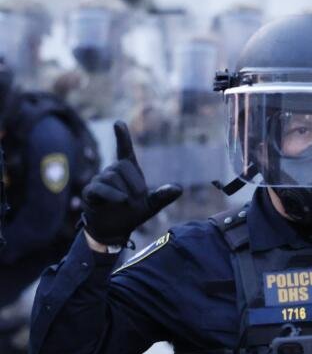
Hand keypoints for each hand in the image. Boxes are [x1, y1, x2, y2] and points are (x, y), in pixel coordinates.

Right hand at [81, 121, 180, 245]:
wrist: (114, 230)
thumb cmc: (132, 213)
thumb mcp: (151, 206)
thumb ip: (163, 196)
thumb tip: (179, 188)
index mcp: (127, 171)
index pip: (124, 150)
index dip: (122, 137)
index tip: (118, 123)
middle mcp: (112, 172)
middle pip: (122, 166)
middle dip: (134, 183)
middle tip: (138, 197)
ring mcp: (99, 180)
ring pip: (111, 177)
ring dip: (124, 192)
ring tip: (126, 203)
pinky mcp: (90, 192)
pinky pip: (100, 188)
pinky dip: (112, 194)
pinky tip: (121, 200)